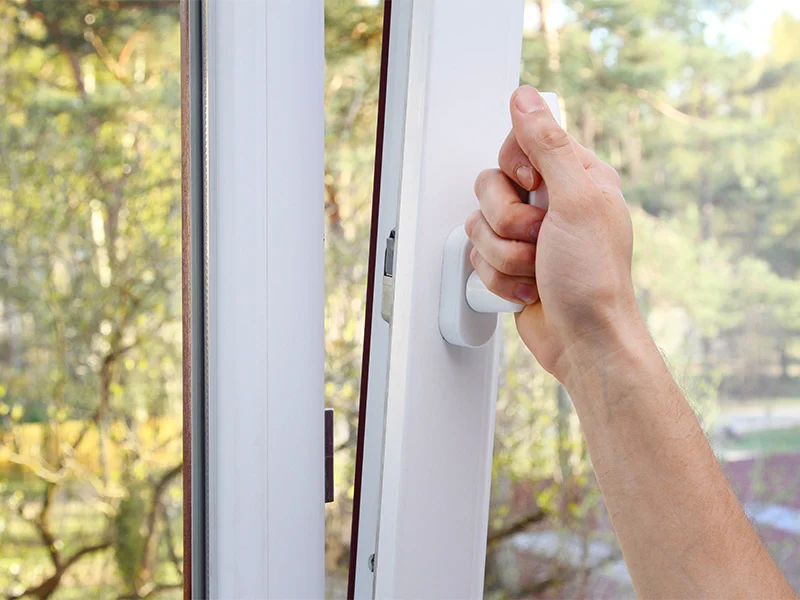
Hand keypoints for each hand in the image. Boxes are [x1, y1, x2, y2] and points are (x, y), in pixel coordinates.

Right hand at [465, 85, 641, 380]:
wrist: (584, 341)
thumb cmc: (593, 277)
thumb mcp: (575, 200)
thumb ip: (547, 145)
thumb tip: (524, 97)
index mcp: (574, 176)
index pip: (519, 143)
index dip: (515, 168)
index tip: (533, 187)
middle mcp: (550, 202)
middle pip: (490, 186)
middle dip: (508, 222)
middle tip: (540, 237)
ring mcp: (528, 235)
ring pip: (479, 224)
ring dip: (505, 256)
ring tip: (537, 270)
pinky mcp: (510, 264)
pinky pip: (479, 257)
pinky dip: (500, 278)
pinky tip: (529, 288)